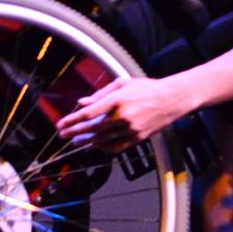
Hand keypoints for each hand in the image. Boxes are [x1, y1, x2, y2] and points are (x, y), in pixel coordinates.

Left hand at [56, 76, 189, 151]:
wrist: (171, 99)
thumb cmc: (147, 88)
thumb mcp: (123, 83)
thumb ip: (101, 93)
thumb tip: (82, 102)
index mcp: (117, 101)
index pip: (89, 114)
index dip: (72, 120)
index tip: (61, 124)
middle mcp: (122, 117)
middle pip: (93, 129)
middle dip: (75, 132)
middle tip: (63, 135)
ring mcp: (130, 129)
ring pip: (103, 140)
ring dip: (87, 141)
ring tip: (77, 141)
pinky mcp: (138, 138)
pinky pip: (116, 147)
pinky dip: (104, 148)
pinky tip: (96, 146)